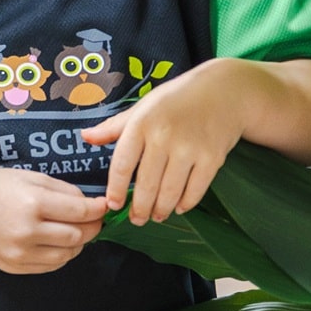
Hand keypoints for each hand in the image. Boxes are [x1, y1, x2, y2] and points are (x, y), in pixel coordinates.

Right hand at [0, 169, 108, 273]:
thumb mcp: (31, 177)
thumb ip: (64, 191)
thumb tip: (93, 206)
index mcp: (32, 202)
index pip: (80, 211)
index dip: (98, 209)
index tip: (105, 206)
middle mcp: (26, 230)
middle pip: (77, 235)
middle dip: (91, 226)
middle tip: (93, 219)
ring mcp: (19, 252)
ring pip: (67, 254)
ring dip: (77, 243)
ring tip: (74, 230)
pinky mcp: (13, 266)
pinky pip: (50, 266)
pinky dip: (61, 255)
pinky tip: (56, 242)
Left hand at [83, 60, 248, 224]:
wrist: (224, 91)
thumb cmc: (176, 99)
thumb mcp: (142, 107)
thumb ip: (114, 127)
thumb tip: (85, 137)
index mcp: (141, 123)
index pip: (122, 165)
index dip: (116, 190)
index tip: (113, 205)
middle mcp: (163, 137)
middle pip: (146, 184)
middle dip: (139, 208)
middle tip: (136, 219)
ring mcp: (189, 148)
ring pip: (170, 191)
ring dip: (161, 209)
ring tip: (156, 216)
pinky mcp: (212, 158)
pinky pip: (195, 190)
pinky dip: (186, 203)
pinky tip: (179, 207)